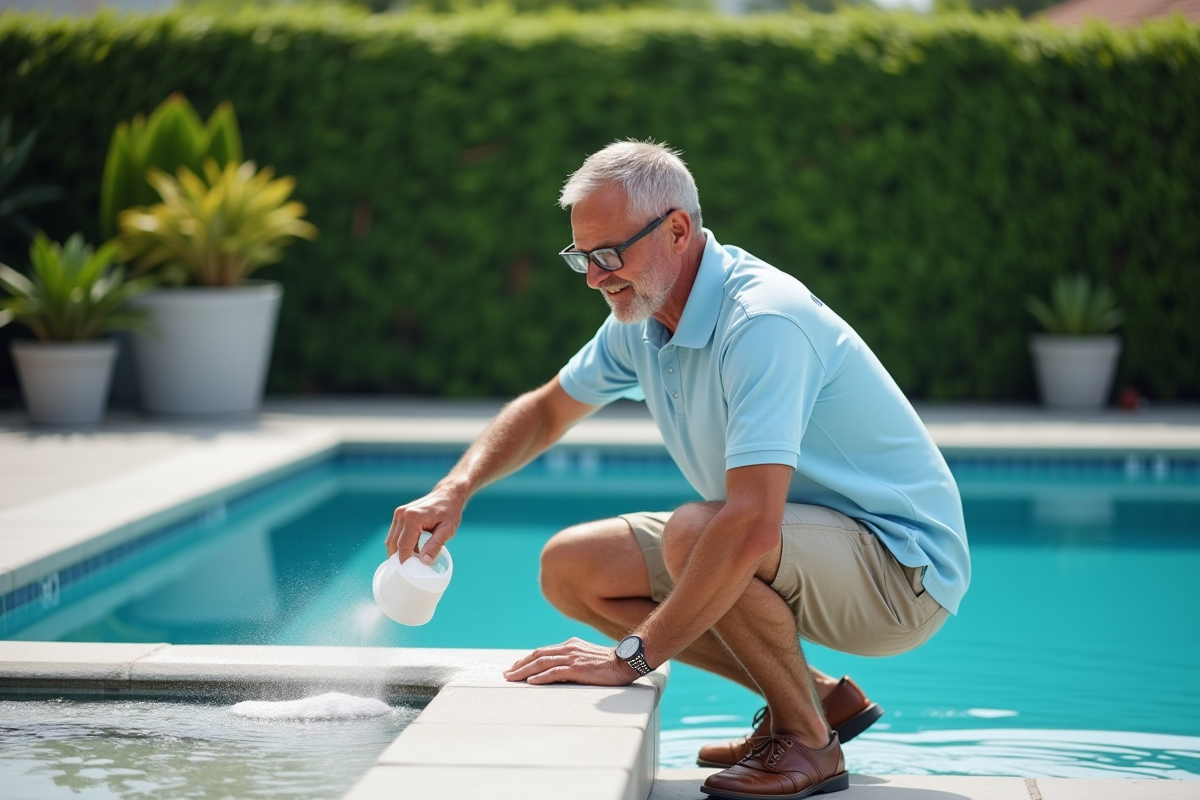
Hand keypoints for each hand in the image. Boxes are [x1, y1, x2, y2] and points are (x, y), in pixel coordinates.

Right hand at [385, 484, 466, 564]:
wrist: (448, 495)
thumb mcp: (448, 530)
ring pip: (391, 541)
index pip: (403, 547)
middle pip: (393, 545)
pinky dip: (401, 544)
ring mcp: (399, 513)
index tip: (411, 573)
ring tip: (415, 559)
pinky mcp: (399, 514)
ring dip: (400, 552)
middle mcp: (402, 514)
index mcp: (413, 517)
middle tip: (412, 569)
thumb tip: (424, 562)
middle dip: (400, 559)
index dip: (405, 562)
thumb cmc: (450, 511)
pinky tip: (414, 550)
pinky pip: (395, 535)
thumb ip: (435, 546)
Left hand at [503, 637, 637, 685]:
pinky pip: (555, 672)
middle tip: (506, 674)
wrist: (626, 662)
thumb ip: (572, 661)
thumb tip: (556, 672)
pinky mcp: (578, 668)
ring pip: (542, 663)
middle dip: (520, 665)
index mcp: (570, 646)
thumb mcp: (586, 658)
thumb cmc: (609, 663)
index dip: (527, 659)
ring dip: (524, 671)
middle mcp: (569, 649)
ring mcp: (572, 658)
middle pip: (538, 655)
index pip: (543, 651)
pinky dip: (541, 677)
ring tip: (512, 678)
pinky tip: (531, 682)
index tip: (515, 667)